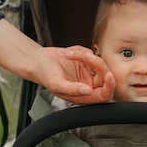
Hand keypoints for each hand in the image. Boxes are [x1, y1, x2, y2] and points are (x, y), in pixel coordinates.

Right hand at [0, 20, 114, 104]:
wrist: (37, 60)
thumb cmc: (44, 74)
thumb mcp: (56, 83)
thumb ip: (72, 89)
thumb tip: (88, 91)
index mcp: (83, 96)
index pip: (104, 95)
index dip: (109, 87)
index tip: (108, 75)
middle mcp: (88, 85)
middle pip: (104, 76)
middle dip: (96, 64)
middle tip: (86, 57)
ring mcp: (88, 73)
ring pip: (98, 63)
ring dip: (85, 55)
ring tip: (68, 53)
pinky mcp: (85, 61)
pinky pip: (91, 52)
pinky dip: (80, 50)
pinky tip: (68, 52)